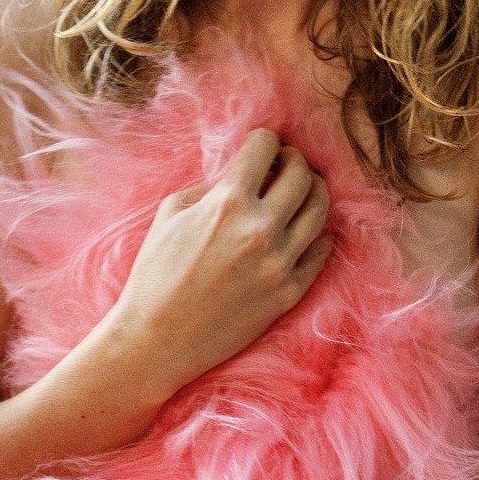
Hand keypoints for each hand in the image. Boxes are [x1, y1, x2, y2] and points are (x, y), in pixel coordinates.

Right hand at [99, 128, 334, 397]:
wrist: (157, 339)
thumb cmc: (156, 272)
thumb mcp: (172, 212)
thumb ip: (213, 185)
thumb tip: (247, 171)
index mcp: (228, 203)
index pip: (266, 147)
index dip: (264, 141)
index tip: (261, 146)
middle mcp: (261, 229)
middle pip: (302, 174)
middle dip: (293, 161)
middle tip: (283, 165)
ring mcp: (280, 263)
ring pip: (320, 208)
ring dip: (313, 191)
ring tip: (300, 191)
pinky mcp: (290, 292)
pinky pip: (322, 250)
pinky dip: (317, 232)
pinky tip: (302, 229)